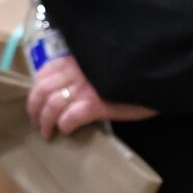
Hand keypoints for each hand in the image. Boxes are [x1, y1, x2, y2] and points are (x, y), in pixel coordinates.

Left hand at [26, 54, 158, 138]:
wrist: (157, 74)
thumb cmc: (131, 70)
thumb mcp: (103, 63)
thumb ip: (84, 68)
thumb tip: (66, 86)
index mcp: (77, 59)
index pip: (44, 73)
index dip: (36, 90)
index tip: (37, 103)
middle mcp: (77, 70)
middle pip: (42, 90)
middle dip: (34, 110)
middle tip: (37, 124)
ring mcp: (86, 86)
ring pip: (52, 104)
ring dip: (45, 121)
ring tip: (48, 133)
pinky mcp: (98, 103)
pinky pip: (72, 116)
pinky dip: (65, 125)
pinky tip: (67, 131)